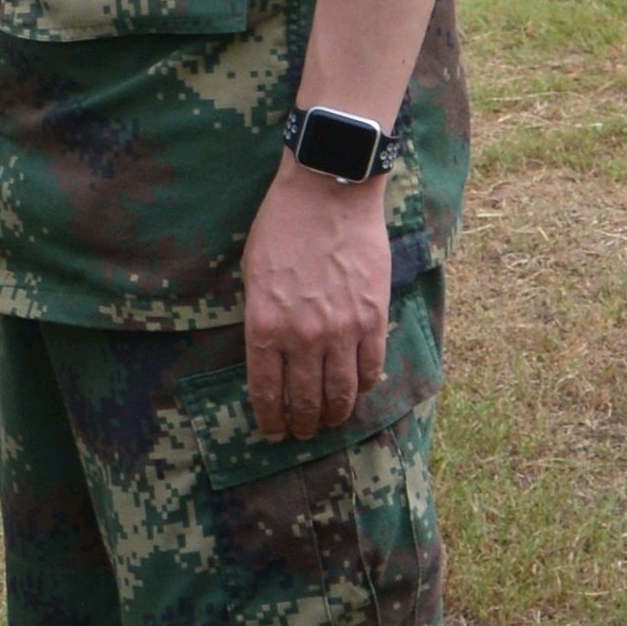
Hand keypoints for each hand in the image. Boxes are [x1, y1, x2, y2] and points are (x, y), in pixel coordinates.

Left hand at [238, 152, 391, 440]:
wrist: (328, 193)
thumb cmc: (282, 227)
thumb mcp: (252, 274)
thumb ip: (261, 319)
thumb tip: (270, 355)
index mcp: (264, 327)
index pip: (267, 391)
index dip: (271, 419)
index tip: (273, 432)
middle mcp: (302, 337)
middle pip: (305, 400)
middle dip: (302, 423)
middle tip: (302, 432)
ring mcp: (342, 330)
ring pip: (341, 393)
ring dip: (334, 414)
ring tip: (330, 421)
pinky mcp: (373, 319)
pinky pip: (371, 368)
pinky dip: (364, 385)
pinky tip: (358, 389)